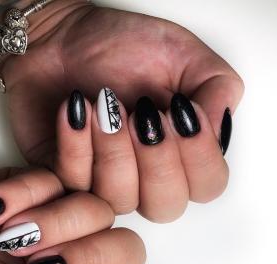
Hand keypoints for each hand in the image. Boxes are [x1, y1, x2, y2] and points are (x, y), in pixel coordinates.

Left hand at [3, 2, 243, 220]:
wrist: (60, 43)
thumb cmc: (118, 49)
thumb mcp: (180, 54)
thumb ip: (214, 88)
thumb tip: (216, 128)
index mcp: (180, 154)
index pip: (207, 186)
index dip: (198, 156)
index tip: (180, 109)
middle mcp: (145, 178)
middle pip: (165, 206)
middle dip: (156, 158)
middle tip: (143, 112)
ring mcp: (105, 184)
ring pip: (120, 199)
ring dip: (114, 148)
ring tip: (103, 103)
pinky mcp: (68, 180)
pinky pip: (77, 183)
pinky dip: (77, 143)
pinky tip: (76, 109)